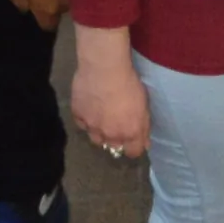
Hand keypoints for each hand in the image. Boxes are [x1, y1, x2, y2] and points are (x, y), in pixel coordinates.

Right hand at [72, 32, 151, 161]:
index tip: (133, 140)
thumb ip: (144, 128)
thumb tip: (145, 145)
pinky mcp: (78, 116)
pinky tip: (90, 108)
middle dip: (116, 139)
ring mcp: (92, 127)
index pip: (133, 152)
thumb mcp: (144, 105)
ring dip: (100, 132)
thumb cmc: (130, 84)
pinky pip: (82, 124)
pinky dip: (86, 119)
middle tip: (117, 123)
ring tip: (102, 118)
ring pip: (96, 138)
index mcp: (130, 132)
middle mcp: (110, 135)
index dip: (134, 147)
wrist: (104, 70)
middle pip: (113, 146)